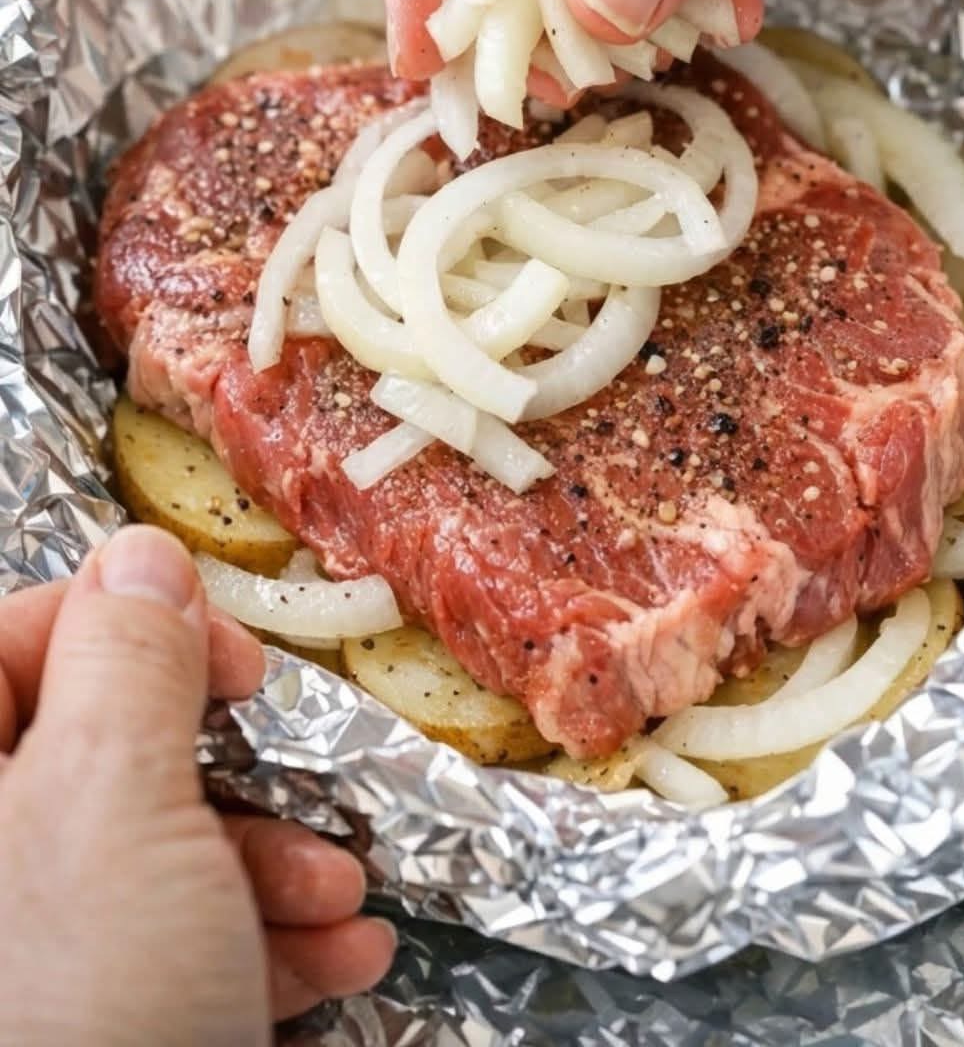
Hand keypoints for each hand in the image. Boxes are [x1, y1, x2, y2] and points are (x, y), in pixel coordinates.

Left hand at [0, 526, 394, 1046]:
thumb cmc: (74, 1014)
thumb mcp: (114, 803)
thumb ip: (130, 657)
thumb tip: (140, 556)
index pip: (9, 637)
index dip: (126, 627)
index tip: (222, 663)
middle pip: (97, 751)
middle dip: (224, 769)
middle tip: (295, 778)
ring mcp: (30, 952)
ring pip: (145, 856)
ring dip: (264, 865)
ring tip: (337, 898)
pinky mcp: (89, 1020)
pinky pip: (163, 950)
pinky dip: (256, 945)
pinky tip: (334, 960)